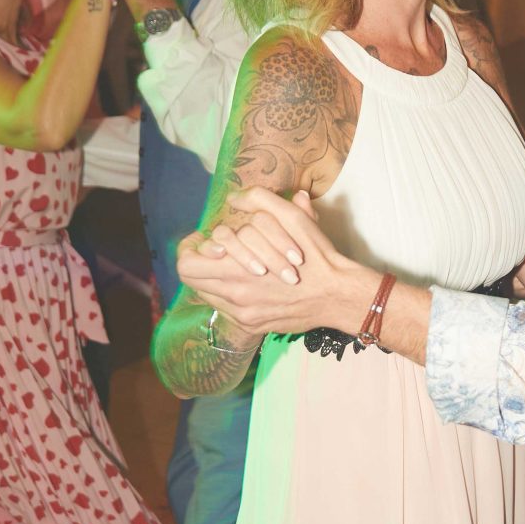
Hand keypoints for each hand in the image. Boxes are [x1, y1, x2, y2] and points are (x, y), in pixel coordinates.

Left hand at [179, 188, 375, 337]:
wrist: (338, 296)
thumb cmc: (316, 256)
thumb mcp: (294, 219)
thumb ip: (260, 201)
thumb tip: (234, 198)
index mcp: (238, 271)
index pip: (187, 264)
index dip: (189, 248)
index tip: (203, 239)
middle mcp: (235, 298)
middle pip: (191, 280)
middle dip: (199, 260)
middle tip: (215, 250)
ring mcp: (242, 314)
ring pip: (207, 293)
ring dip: (214, 277)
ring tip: (233, 264)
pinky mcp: (253, 325)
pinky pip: (225, 308)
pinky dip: (230, 292)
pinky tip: (249, 281)